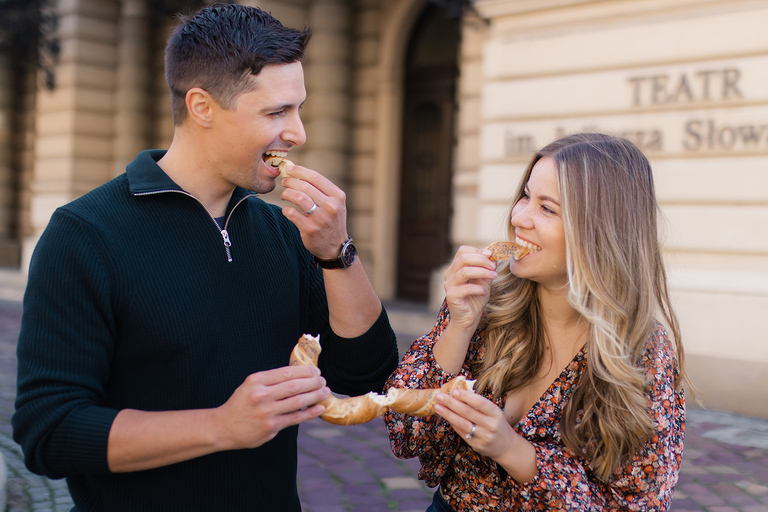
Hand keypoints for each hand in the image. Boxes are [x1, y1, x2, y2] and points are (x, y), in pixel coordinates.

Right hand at [215, 365, 329, 449]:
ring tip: (325, 392)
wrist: (223, 427)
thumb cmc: (241, 403)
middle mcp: (261, 395)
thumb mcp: (250, 385)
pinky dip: (310, 413)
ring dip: (315, 396)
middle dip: (313, 382)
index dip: (304, 371)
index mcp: (256, 381)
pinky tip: (319, 408)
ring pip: (297, 402)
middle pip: (294, 386)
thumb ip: (271, 380)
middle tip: (323, 381)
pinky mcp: (271, 427)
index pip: (286, 372)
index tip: (315, 371)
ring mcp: (266, 412)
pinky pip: (295, 418)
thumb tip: (300, 375)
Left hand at [280, 166, 348, 259]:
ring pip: (298, 197)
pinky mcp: (310, 229)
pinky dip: (286, 209)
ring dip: (286, 193)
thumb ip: (321, 190)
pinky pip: (291, 213)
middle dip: (290, 181)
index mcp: (338, 196)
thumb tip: (297, 174)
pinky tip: (287, 210)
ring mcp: (321, 218)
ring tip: (284, 195)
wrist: (335, 247)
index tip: (290, 169)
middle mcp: (331, 206)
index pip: (316, 177)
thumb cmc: (331, 221)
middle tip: (284, 182)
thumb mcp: (335, 204)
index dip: (299, 171)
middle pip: (304, 186)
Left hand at [434, 388, 537, 482]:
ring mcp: (483, 437)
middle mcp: (490, 425)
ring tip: (437, 406)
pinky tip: (445, 416)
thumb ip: (479, 405)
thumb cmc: (497, 424)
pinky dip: (452, 423)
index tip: (454, 391)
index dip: (466, 397)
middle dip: (451, 403)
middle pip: (468, 413)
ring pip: (462, 424)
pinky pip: (461, 433)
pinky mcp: (476, 445)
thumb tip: (458, 393)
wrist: (507, 447)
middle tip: (439, 396)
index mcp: (496, 413)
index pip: (480, 403)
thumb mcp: (494, 412)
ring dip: (448, 414)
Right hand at [443, 246, 497, 331]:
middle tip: (493, 266)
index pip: (462, 251)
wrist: (469, 318)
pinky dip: (478, 288)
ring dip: (482, 272)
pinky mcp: (451, 296)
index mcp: (455, 268)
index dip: (477, 250)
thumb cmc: (476, 298)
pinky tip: (484, 291)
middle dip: (481, 260)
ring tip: (494, 276)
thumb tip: (494, 256)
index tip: (491, 255)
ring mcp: (449, 285)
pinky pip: (465, 288)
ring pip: (464, 271)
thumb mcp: (484, 280)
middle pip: (463, 258)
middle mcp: (449, 274)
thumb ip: (487, 268)